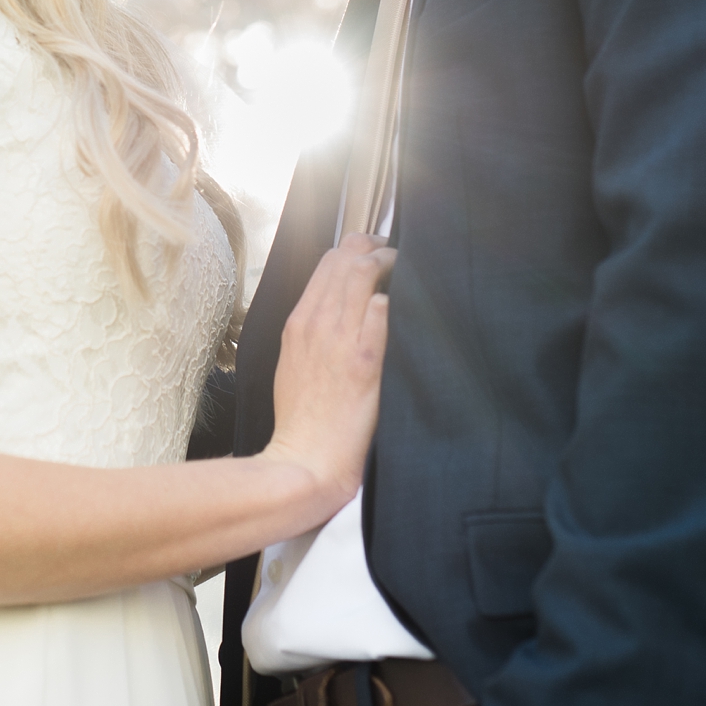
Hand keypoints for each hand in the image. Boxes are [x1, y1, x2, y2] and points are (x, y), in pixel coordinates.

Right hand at [258, 233, 396, 518]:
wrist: (306, 458)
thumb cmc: (303, 418)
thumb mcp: (294, 364)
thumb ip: (314, 332)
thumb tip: (338, 310)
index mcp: (299, 323)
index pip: (328, 262)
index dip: (357, 248)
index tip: (375, 252)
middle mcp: (317, 322)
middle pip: (347, 258)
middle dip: (376, 247)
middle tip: (397, 254)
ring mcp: (340, 338)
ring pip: (364, 274)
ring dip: (390, 266)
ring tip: (409, 271)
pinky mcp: (365, 360)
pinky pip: (383, 311)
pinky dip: (396, 301)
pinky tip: (410, 307)